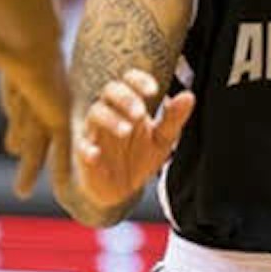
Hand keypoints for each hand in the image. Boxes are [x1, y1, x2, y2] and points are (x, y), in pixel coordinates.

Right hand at [0, 15, 70, 197]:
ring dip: (31, 167)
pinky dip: (63, 168)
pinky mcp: (58, 114)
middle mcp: (34, 90)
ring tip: (21, 192)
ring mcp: (48, 104)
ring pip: (39, 143)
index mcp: (13, 72)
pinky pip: (61, 148)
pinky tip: (64, 189)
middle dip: (20, 138)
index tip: (7, 129)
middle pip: (25, 123)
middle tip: (13, 151)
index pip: (12, 100)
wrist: (22, 34)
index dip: (11, 114)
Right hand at [73, 68, 194, 210]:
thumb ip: (173, 119)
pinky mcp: (85, 156)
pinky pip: (82, 148)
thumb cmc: (140, 157)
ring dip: (110, 119)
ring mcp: (95, 133)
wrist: (122, 191)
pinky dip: (87, 149)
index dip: (139, 80)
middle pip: (109, 91)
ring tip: (127, 130)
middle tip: (140, 113)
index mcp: (129, 105)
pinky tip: (95, 154)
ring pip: (95, 113)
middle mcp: (110, 113)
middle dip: (125, 98)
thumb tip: (189, 96)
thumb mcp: (162, 140)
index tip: (153, 90)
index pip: (129, 80)